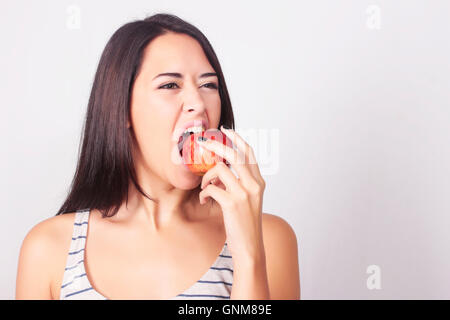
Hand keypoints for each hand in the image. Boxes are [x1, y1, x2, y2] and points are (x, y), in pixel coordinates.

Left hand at [197, 125, 265, 264]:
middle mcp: (254, 185)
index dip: (237, 138)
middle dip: (216, 145)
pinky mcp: (232, 203)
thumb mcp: (249, 200)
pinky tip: (205, 200)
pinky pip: (211, 188)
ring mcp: (244, 194)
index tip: (225, 130)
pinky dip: (204, 193)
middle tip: (202, 142)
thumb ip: (239, 183)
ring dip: (206, 176)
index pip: (249, 153)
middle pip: (234, 154)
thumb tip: (220, 169)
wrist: (250, 248)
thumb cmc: (245, 224)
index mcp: (259, 182)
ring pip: (220, 169)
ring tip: (204, 187)